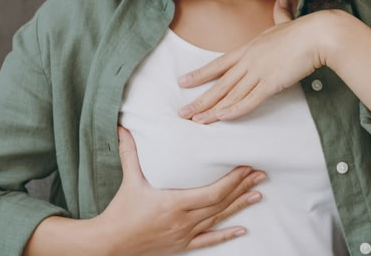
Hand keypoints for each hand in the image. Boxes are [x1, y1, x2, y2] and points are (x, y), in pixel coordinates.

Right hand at [100, 126, 266, 255]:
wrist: (111, 243)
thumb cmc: (121, 211)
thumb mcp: (129, 179)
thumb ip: (130, 152)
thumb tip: (124, 126)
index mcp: (174, 203)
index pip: (213, 191)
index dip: (232, 180)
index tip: (245, 167)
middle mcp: (184, 220)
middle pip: (221, 203)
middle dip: (242, 188)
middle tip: (260, 174)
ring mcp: (185, 234)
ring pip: (219, 219)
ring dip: (239, 206)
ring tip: (258, 194)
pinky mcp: (182, 244)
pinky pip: (209, 240)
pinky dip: (226, 235)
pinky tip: (241, 229)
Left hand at [176, 0, 329, 123]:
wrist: (317, 34)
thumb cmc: (304, 30)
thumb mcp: (286, 22)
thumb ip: (281, 15)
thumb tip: (282, 1)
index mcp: (249, 48)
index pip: (219, 64)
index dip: (200, 74)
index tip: (183, 82)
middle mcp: (249, 61)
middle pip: (220, 83)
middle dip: (200, 100)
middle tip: (183, 112)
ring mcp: (258, 72)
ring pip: (230, 95)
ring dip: (213, 110)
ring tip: (197, 121)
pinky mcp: (271, 82)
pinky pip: (250, 99)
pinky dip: (235, 110)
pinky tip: (222, 117)